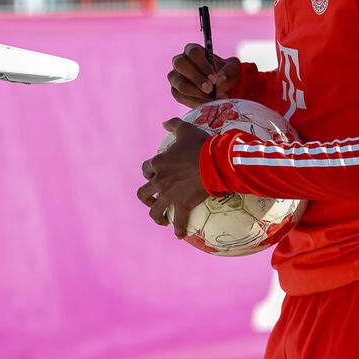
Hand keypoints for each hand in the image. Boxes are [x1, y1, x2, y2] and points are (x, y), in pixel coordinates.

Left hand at [137, 118, 211, 237]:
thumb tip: (164, 123)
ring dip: (156, 216)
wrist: (214, 162)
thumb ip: (174, 124)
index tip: (155, 175)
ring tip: (162, 220)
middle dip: (146, 198)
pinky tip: (180, 235)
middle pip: (144, 193)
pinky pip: (178, 222)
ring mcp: (169, 194)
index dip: (149, 172)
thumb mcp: (186, 129)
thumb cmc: (200, 145)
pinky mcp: (182, 205)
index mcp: (159, 163)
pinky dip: (178, 230)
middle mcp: (160, 180)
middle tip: (154, 199)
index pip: (146, 169)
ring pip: (154, 210)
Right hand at [167, 43, 240, 107]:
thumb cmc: (225, 74)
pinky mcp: (176, 92)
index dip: (203, 65)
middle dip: (196, 78)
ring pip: (180, 84)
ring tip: (211, 99)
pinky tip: (207, 104)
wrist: (222, 89)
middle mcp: (180, 62)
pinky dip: (195, 102)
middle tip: (210, 89)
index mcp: (192, 50)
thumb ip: (228, 72)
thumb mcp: (233, 70)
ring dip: (196, 93)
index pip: (193, 52)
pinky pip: (181, 97)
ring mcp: (175, 77)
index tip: (214, 78)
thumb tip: (220, 80)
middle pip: (181, 64)